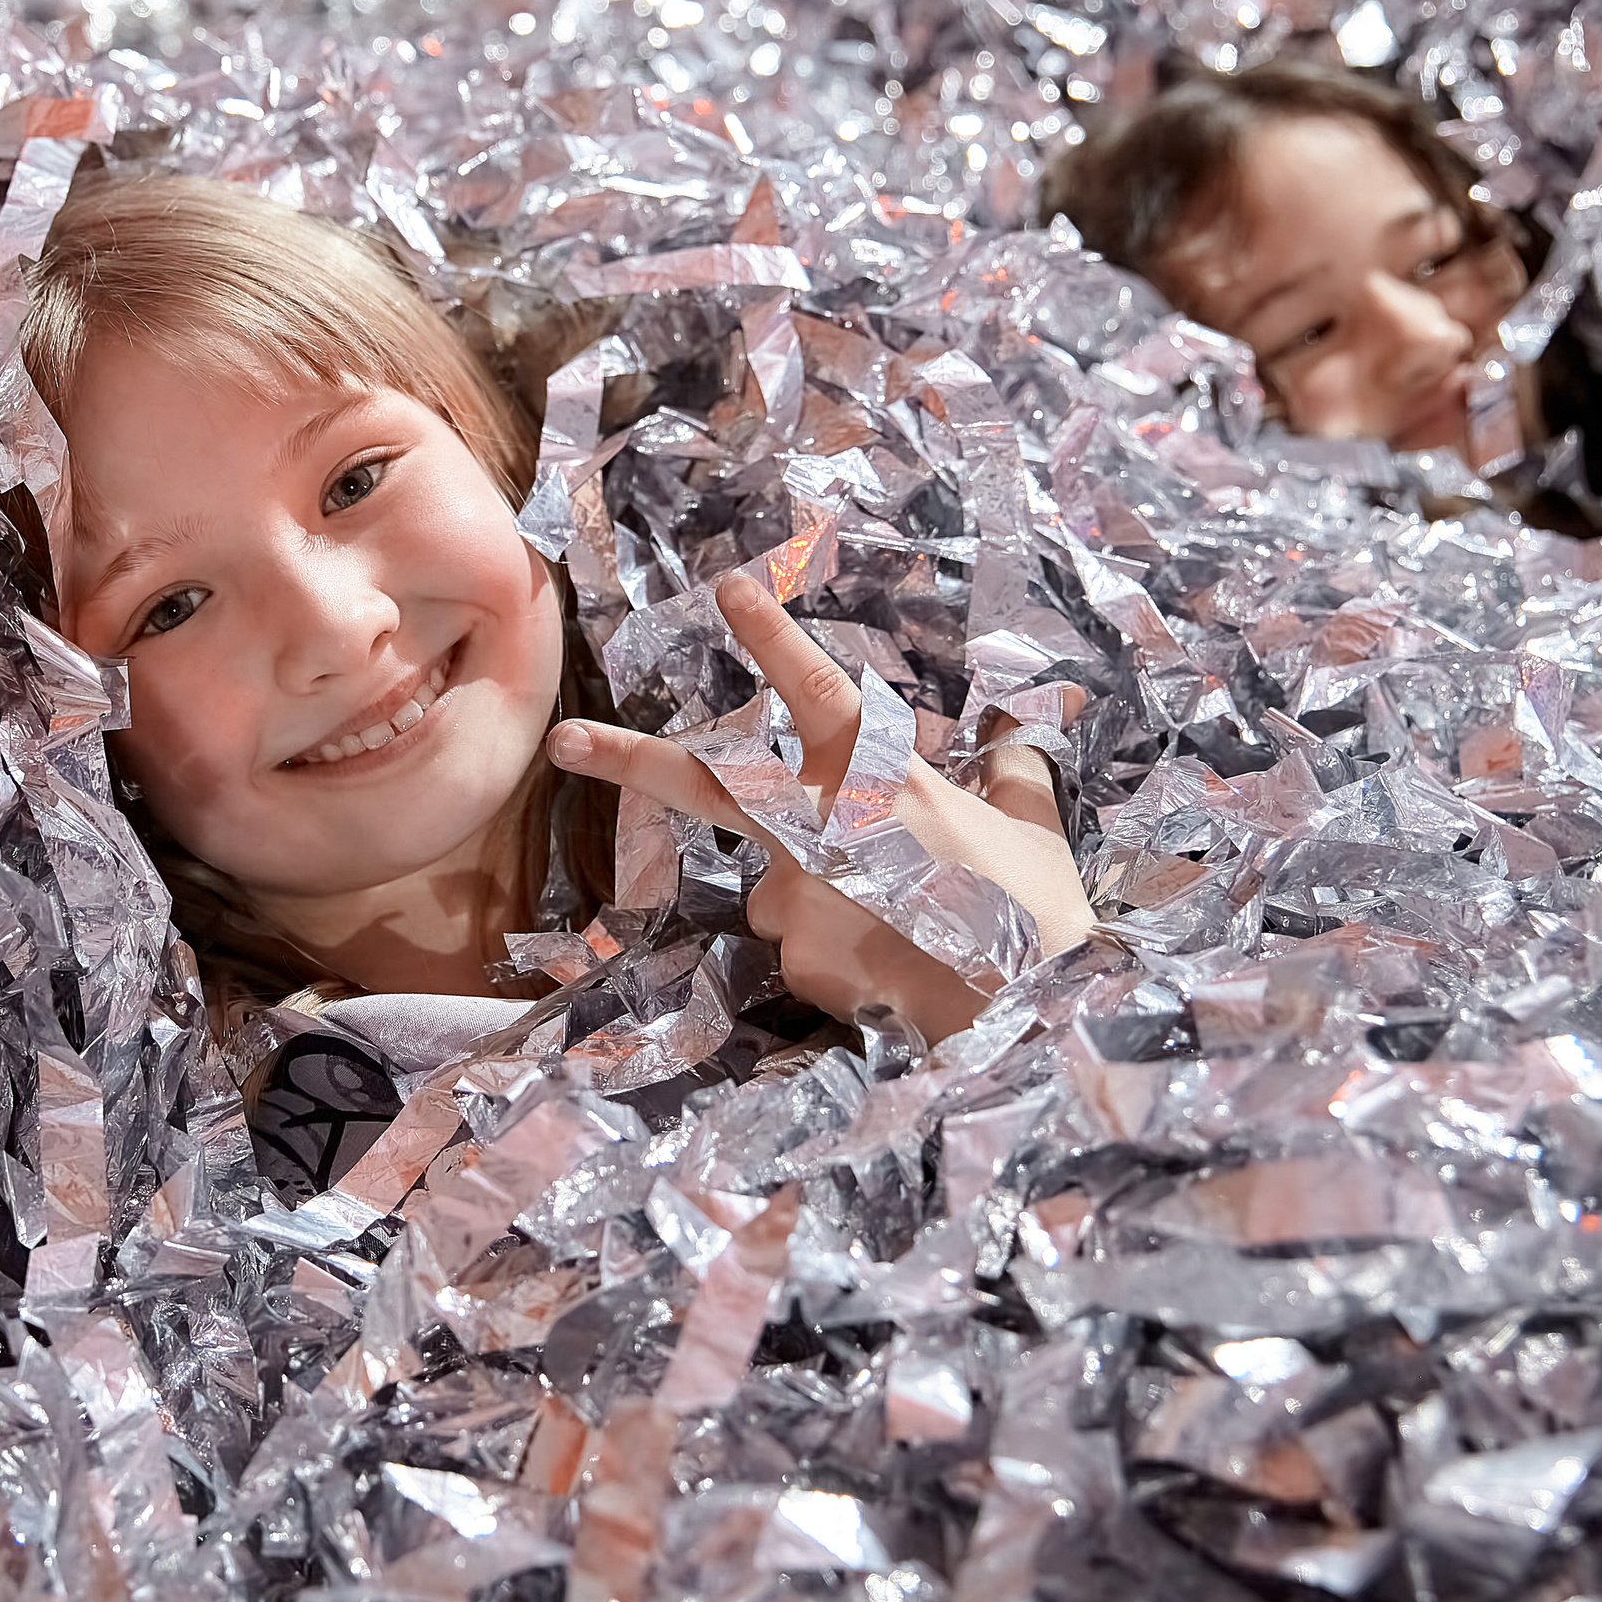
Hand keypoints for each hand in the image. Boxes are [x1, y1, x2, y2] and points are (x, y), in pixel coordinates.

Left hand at [547, 574, 1093, 1041]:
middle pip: (704, 782)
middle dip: (626, 758)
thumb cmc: (1035, 914)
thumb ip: (1008, 774)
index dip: (772, 637)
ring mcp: (797, 895)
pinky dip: (838, 960)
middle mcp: (820, 825)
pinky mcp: (792, 958)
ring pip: (783, 889)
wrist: (1028, 1013)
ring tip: (906, 932)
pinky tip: (890, 972)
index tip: (730, 588)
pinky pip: (802, 949)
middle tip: (566, 740)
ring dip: (826, 904)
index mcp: (880, 777)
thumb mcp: (1031, 828)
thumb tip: (1020, 736)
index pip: (817, 690)